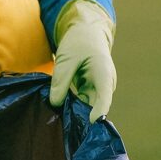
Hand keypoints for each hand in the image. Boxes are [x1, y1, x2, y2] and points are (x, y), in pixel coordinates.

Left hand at [49, 0, 115, 122]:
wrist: (86, 33)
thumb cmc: (78, 42)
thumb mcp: (66, 59)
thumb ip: (61, 81)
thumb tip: (55, 104)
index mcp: (104, 73)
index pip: (104, 97)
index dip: (99, 112)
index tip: (91, 123)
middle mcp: (105, 84)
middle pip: (96, 106)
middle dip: (84, 117)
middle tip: (66, 127)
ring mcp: (99, 88)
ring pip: (89, 106)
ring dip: (77, 112)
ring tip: (60, 119)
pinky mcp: (91, 90)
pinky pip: (83, 103)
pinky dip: (73, 107)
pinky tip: (61, 111)